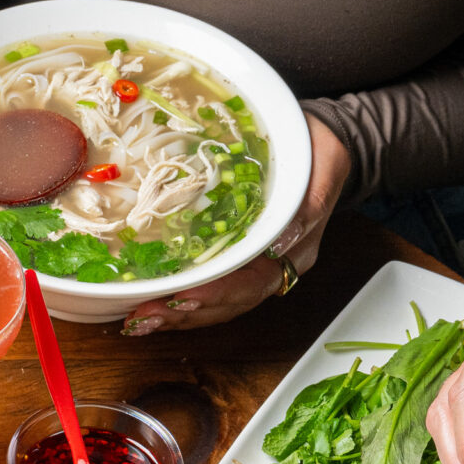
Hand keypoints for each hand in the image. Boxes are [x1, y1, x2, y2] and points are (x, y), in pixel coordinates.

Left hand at [123, 117, 349, 335]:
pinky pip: (205, 283)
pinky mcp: (232, 256)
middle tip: (146, 316)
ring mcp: (250, 265)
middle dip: (184, 314)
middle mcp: (270, 267)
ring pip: (213, 302)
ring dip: (174, 314)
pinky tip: (149, 302)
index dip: (216, 295)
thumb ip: (310, 206)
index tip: (183, 299)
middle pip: (227, 303)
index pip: (252, 285)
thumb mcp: (324, 166)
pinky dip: (176, 296)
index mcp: (294, 253)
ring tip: (139, 319)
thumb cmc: (318, 153)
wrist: (315, 144)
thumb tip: (281, 242)